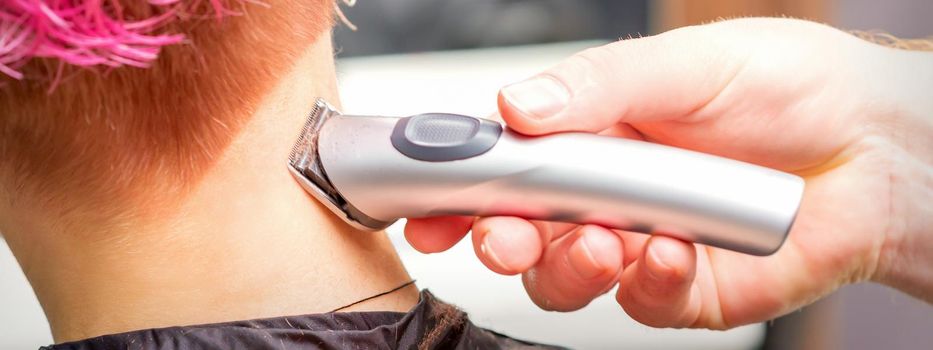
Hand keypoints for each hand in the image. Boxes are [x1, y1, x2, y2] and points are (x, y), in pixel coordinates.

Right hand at [405, 18, 932, 327]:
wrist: (874, 143)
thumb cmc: (787, 88)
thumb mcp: (684, 65)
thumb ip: (595, 87)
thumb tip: (516, 106)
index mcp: (589, 135)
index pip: (502, 167)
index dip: (457, 191)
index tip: (426, 207)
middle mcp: (603, 195)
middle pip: (517, 236)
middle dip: (496, 242)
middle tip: (501, 234)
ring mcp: (637, 247)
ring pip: (564, 282)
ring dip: (568, 266)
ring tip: (602, 239)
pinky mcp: (682, 289)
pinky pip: (641, 303)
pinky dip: (649, 280)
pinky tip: (672, 248)